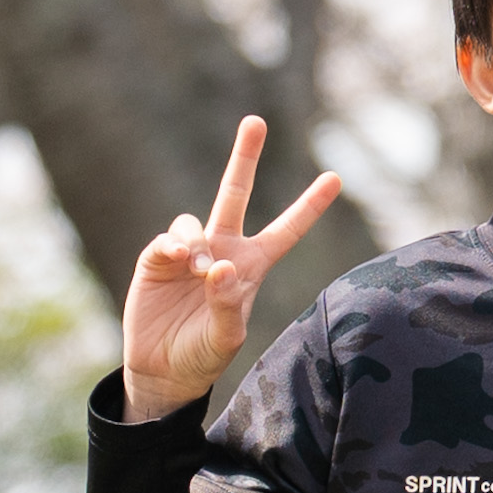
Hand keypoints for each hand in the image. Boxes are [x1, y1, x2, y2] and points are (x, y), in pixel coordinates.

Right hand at [121, 117, 343, 419]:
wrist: (165, 370)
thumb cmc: (205, 353)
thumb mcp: (226, 335)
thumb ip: (226, 302)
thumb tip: (218, 267)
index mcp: (253, 265)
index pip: (287, 229)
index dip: (310, 205)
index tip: (336, 177)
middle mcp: (224, 249)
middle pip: (235, 193)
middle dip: (245, 157)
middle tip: (255, 122)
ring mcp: (190, 252)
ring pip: (195, 223)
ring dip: (199, 242)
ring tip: (199, 267)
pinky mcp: (156, 261)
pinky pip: (168, 241)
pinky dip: (175, 247)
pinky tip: (181, 262)